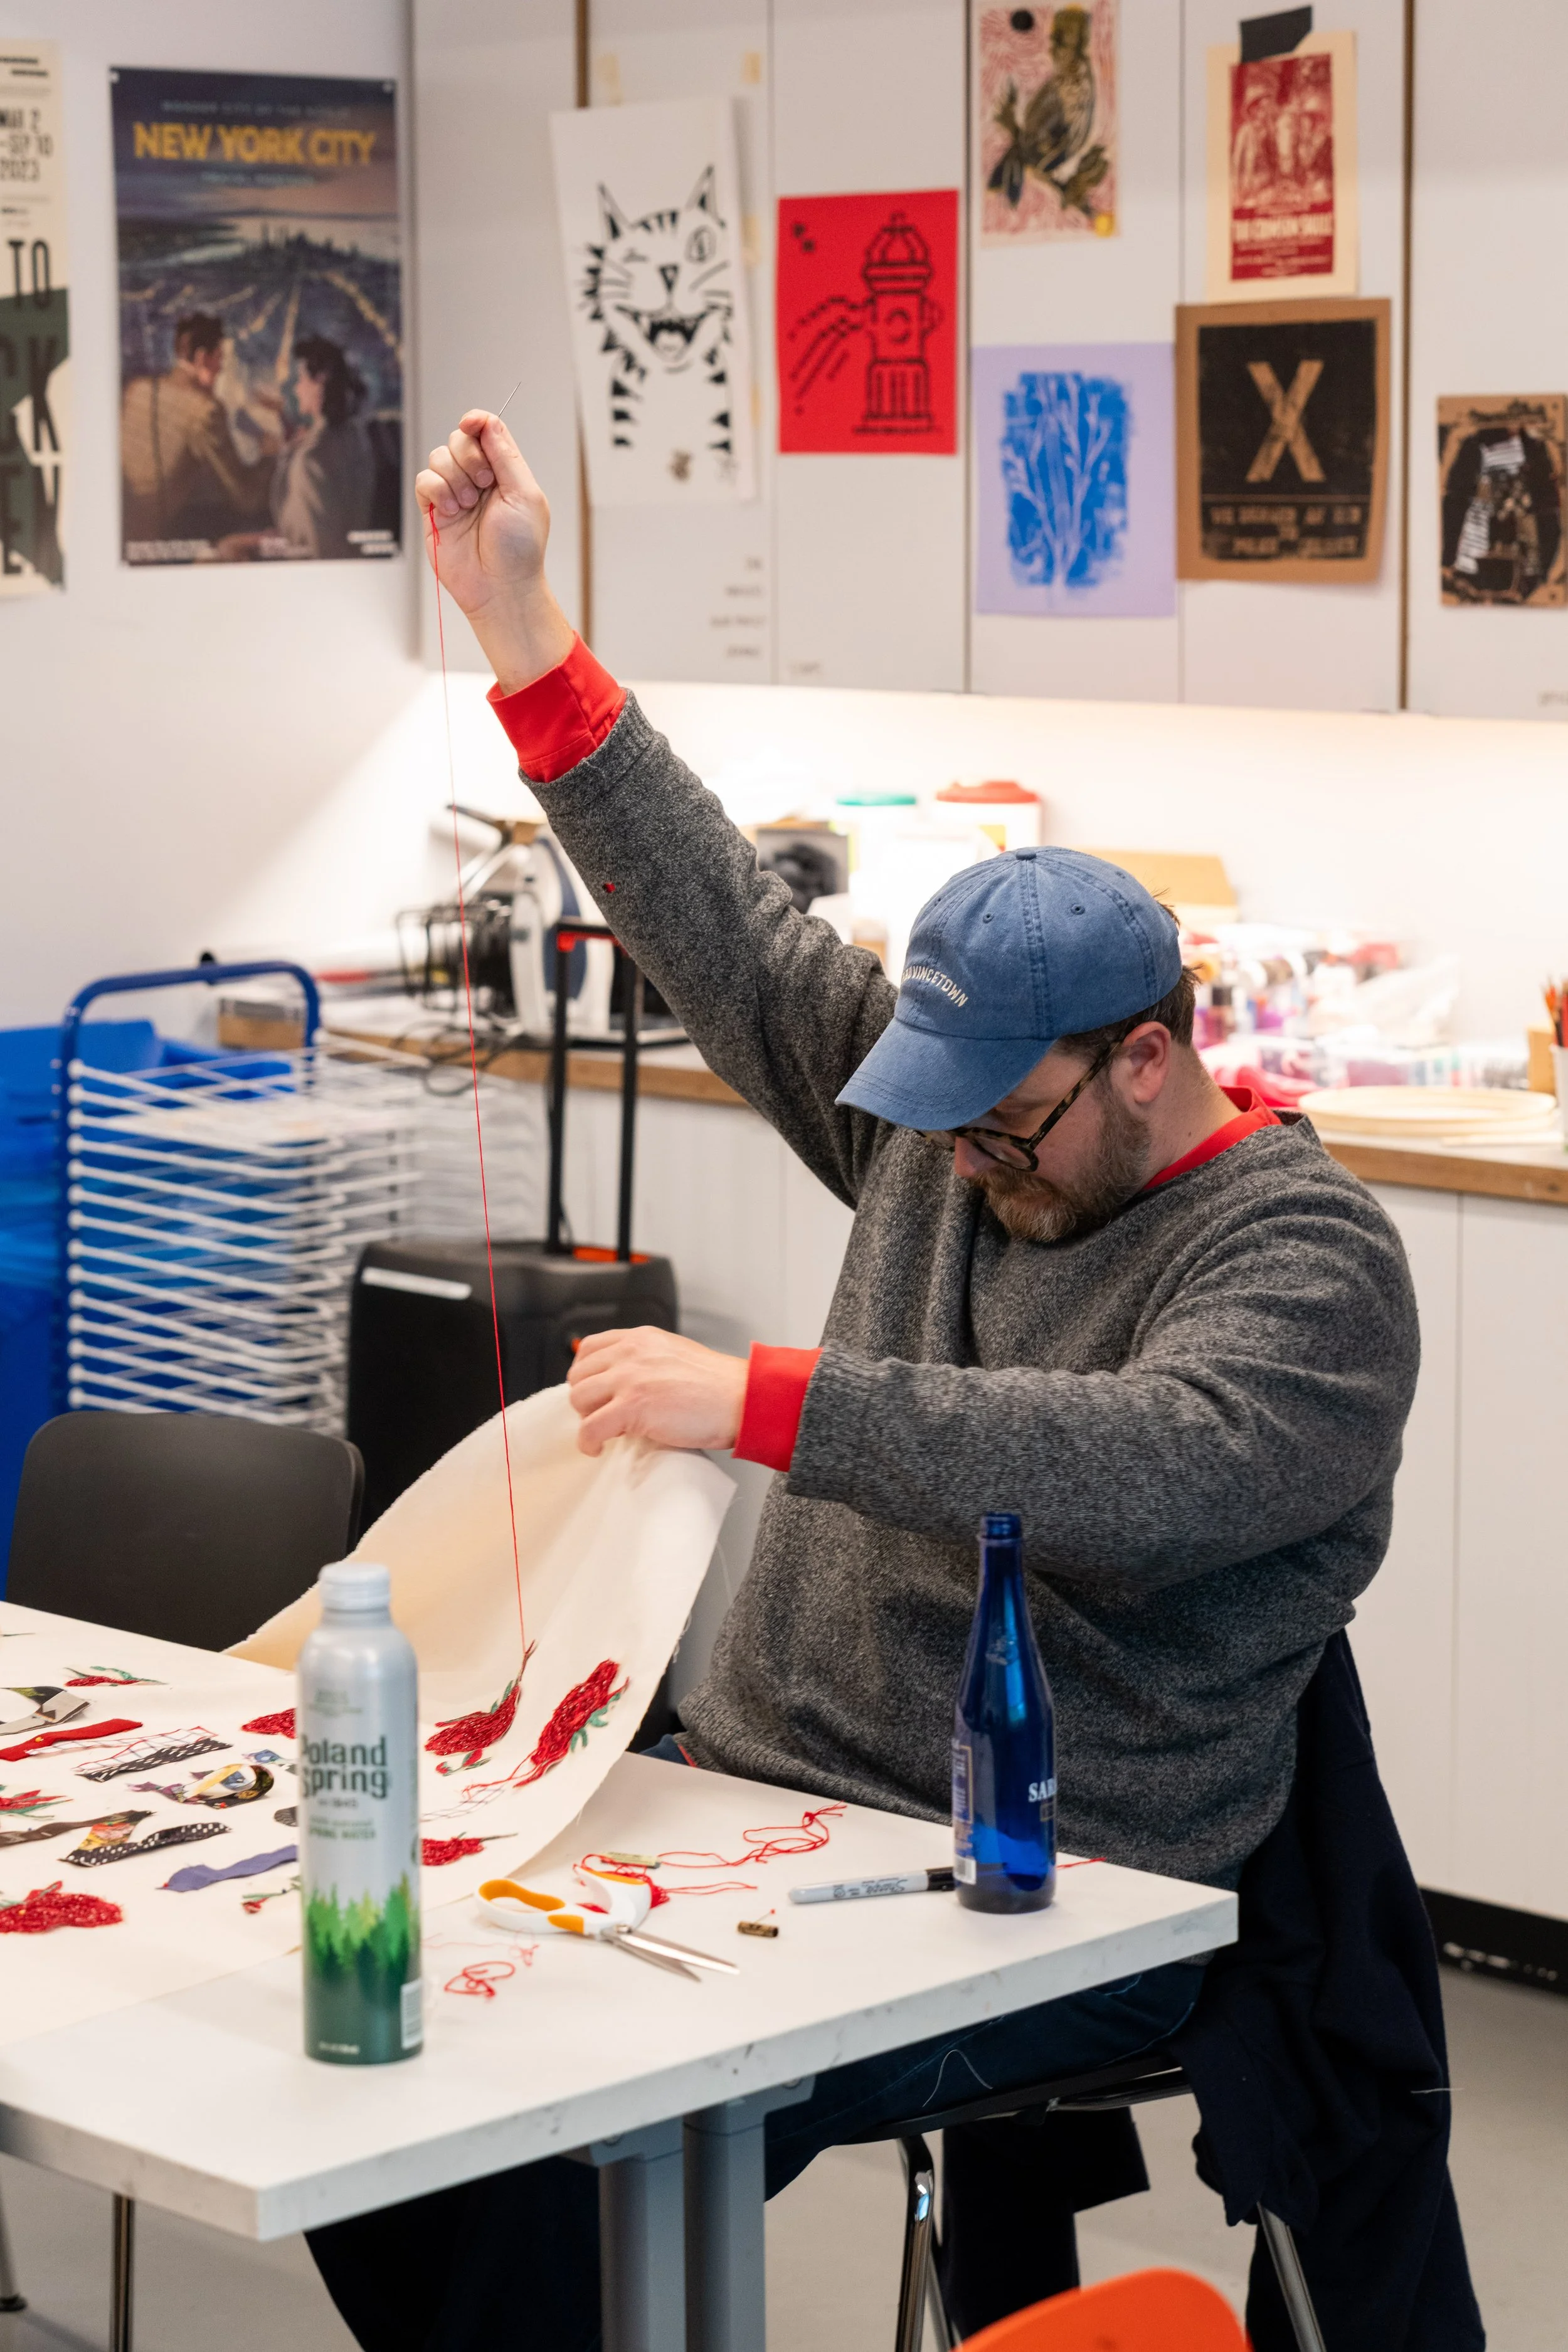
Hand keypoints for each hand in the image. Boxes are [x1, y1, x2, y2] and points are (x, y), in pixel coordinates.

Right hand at [414, 410, 573, 690]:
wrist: (500, 587)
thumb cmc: (520, 549)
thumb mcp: (525, 494)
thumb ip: (505, 454)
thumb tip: (486, 420)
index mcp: (504, 472)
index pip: (484, 431)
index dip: (476, 423)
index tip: (473, 426)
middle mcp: (478, 480)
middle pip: (458, 439)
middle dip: (469, 457)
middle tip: (484, 485)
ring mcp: (455, 494)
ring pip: (438, 457)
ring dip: (454, 478)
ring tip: (468, 505)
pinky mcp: (434, 510)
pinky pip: (423, 481)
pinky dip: (436, 491)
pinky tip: (451, 510)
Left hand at [566, 1327, 747, 1458]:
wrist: (741, 1398)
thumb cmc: (717, 1385)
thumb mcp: (674, 1354)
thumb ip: (646, 1359)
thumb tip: (623, 1382)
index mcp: (640, 1338)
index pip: (588, 1348)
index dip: (586, 1374)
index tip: (595, 1392)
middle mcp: (630, 1352)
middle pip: (579, 1375)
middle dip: (586, 1399)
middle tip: (604, 1415)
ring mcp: (629, 1378)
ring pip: (578, 1399)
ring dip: (588, 1419)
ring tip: (607, 1431)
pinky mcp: (631, 1406)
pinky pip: (590, 1428)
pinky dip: (589, 1443)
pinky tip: (599, 1448)